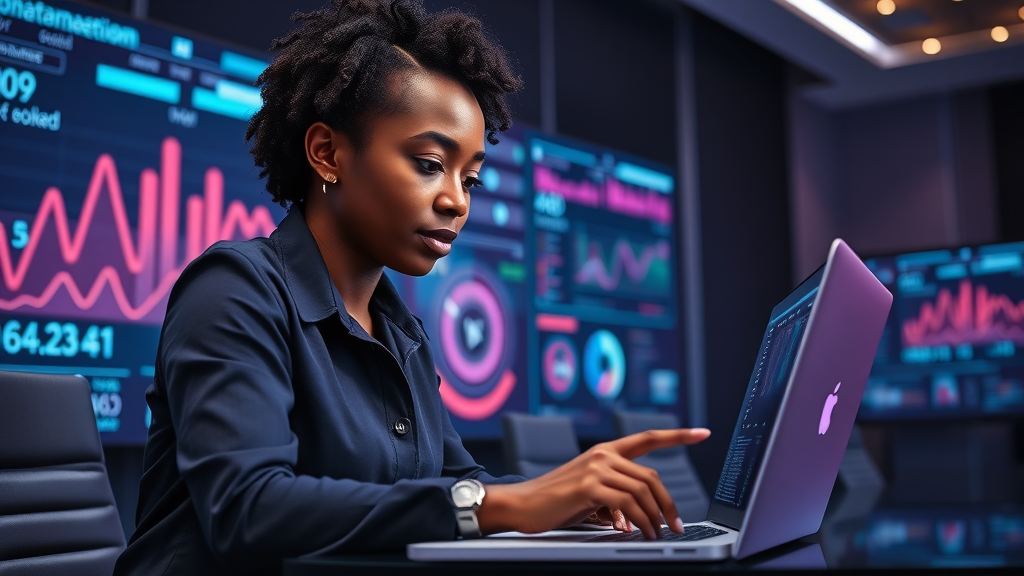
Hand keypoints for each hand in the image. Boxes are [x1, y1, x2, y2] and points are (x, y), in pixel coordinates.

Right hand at [477, 428, 710, 539]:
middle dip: (668, 504)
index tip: (702, 433)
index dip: (678, 436)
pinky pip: (628, 503)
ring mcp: (596, 468)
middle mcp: (603, 454)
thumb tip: (640, 519)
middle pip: (652, 476)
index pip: (648, 438)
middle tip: (676, 526)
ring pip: (643, 491)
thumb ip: (616, 495)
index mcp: (606, 451)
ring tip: (658, 534)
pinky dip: (640, 521)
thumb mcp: (590, 492)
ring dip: (655, 517)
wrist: (522, 504)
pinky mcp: (590, 486)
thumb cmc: (555, 501)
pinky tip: (641, 532)